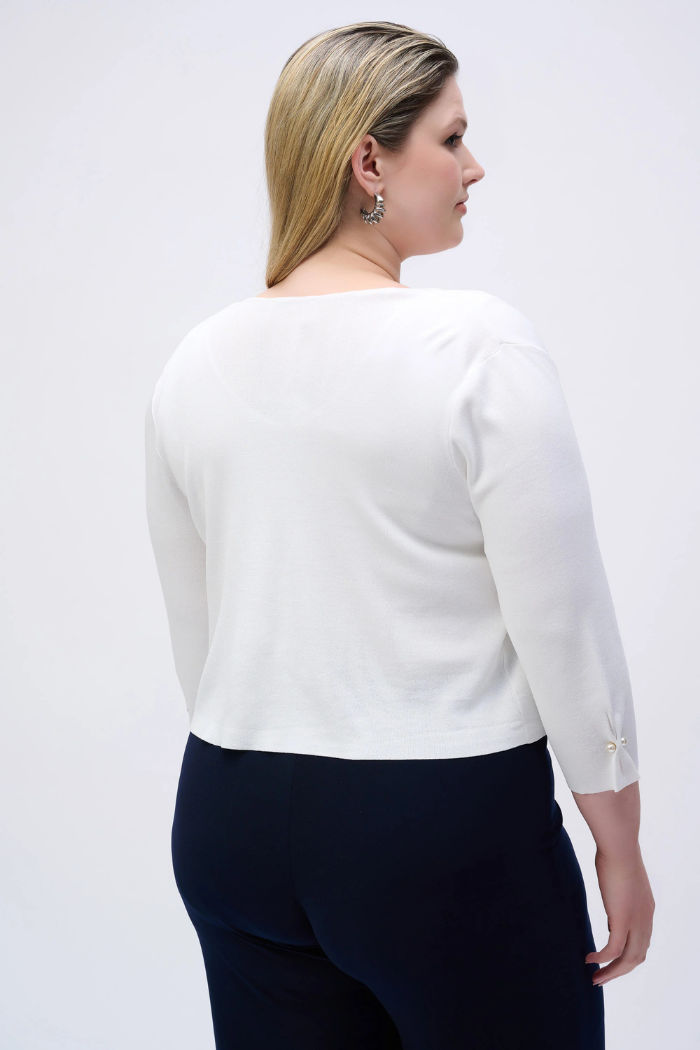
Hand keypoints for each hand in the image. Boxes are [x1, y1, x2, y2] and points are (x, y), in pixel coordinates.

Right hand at [586, 845, 654, 986]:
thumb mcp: (620, 878)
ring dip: (611, 972)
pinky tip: (589, 959)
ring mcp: (636, 921)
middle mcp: (645, 920)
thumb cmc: (616, 853)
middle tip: (601, 978)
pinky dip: (602, 959)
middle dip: (619, 971)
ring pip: (627, 960)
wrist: (620, 846)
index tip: (609, 961)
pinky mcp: (622, 920)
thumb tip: (612, 896)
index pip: (641, 943)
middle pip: (636, 958)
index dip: (627, 956)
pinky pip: (613, 950)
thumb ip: (618, 892)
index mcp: (646, 910)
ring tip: (595, 978)